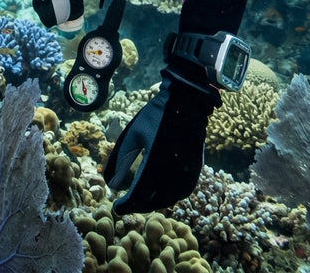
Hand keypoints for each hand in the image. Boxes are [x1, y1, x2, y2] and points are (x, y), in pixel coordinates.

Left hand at [103, 70, 220, 212]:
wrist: (185, 102)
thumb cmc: (154, 116)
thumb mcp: (132, 135)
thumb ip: (121, 161)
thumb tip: (113, 185)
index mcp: (155, 162)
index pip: (138, 195)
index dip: (126, 205)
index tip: (116, 206)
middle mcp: (173, 170)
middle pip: (154, 200)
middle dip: (138, 206)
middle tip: (127, 204)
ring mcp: (188, 170)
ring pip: (171, 199)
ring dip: (154, 203)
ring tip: (141, 200)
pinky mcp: (197, 167)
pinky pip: (183, 191)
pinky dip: (171, 196)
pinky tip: (161, 193)